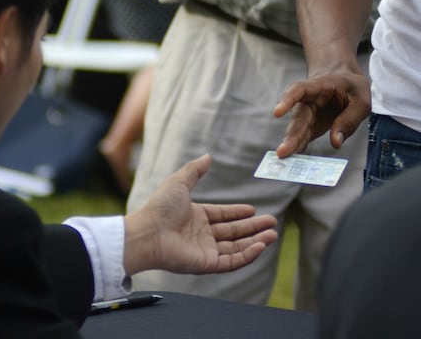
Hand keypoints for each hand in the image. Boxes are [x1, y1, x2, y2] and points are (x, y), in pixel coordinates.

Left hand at [123, 155, 277, 276]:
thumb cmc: (160, 207)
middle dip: (253, 228)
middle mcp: (202, 235)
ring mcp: (205, 250)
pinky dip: (247, 255)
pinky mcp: (206, 264)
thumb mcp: (180, 181)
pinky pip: (231, 261)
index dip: (238, 213)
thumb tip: (207, 156)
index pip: (223, 216)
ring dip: (255, 241)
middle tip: (272, 223)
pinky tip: (260, 245)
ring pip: (236, 248)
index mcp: (196, 217)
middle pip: (233, 232)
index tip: (253, 210)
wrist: (148, 232)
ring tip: (273, 235)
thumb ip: (195, 170)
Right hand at [273, 68, 370, 157]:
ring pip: (298, 130)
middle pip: (298, 116)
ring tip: (286, 159)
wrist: (344, 80)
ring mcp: (308, 114)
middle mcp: (309, 100)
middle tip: (282, 152)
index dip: (288, 99)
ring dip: (292, 145)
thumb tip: (336, 142)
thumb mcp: (361, 99)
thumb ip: (350, 119)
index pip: (300, 89)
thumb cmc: (352, 88)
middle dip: (291, 135)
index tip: (277, 112)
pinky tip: (294, 162)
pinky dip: (299, 149)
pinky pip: (303, 138)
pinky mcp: (310, 126)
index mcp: (320, 86)